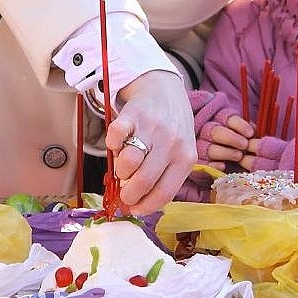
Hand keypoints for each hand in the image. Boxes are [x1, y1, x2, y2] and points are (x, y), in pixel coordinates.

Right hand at [105, 69, 196, 214]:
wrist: (165, 88)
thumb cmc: (173, 127)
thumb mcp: (179, 151)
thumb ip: (164, 175)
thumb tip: (138, 204)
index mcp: (186, 158)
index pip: (164, 193)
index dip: (145, 206)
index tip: (134, 209)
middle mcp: (171, 143)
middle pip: (143, 182)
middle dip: (128, 195)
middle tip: (124, 194)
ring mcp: (152, 128)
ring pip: (128, 163)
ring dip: (120, 171)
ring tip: (124, 167)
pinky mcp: (133, 114)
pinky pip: (115, 137)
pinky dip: (111, 145)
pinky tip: (118, 145)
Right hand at [202, 114, 254, 169]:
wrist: (230, 166)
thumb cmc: (241, 147)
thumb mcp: (246, 136)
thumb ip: (250, 133)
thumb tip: (255, 132)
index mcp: (221, 120)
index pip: (229, 119)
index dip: (240, 125)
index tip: (251, 133)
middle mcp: (208, 131)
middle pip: (216, 131)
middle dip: (231, 138)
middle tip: (244, 145)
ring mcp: (201, 147)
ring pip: (209, 148)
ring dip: (225, 152)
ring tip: (239, 156)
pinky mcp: (199, 163)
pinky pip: (202, 164)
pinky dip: (212, 165)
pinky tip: (223, 166)